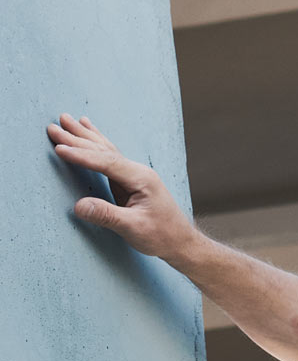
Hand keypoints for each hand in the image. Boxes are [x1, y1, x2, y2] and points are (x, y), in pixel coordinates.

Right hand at [47, 114, 196, 259]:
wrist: (181, 241)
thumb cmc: (162, 235)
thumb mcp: (134, 228)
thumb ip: (107, 216)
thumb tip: (78, 206)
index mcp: (141, 179)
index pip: (107, 162)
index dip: (82, 155)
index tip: (59, 148)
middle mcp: (138, 172)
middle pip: (104, 151)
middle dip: (77, 138)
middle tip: (53, 126)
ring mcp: (135, 175)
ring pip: (105, 150)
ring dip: (84, 136)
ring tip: (65, 119)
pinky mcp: (131, 181)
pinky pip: (109, 157)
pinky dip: (96, 144)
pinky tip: (89, 129)